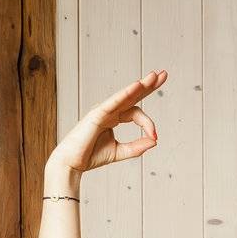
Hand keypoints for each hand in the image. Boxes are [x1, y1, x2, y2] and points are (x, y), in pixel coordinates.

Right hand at [49, 70, 165, 177]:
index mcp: (113, 117)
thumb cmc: (91, 156)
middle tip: (163, 74)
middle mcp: (109, 110)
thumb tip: (154, 141)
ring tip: (155, 76)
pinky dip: (125, 93)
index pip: (137, 112)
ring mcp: (103, 110)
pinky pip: (114, 102)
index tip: (155, 137)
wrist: (73, 163)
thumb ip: (136, 147)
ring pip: (126, 95)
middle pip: (133, 95)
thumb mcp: (120, 152)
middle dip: (149, 85)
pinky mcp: (97, 113)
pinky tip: (137, 85)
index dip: (149, 124)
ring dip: (141, 85)